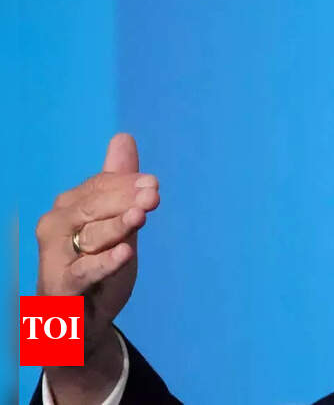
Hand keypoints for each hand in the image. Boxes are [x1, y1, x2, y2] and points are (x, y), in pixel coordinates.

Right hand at [35, 133, 159, 401]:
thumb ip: (118, 183)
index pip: (99, 186)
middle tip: (154, 195)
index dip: (126, 183)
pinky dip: (105, 262)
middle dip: (126, 198)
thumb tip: (123, 138)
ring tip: (141, 216)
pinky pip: (85, 270)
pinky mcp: (63, 287)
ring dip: (117, 225)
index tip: (154, 184)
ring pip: (92, 235)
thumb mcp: (116, 221)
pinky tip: (125, 252)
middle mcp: (56, 227)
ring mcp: (56, 257)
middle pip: (93, 206)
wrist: (81, 319)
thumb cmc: (97, 265)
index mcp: (68, 207)